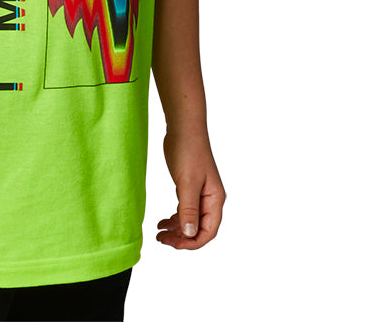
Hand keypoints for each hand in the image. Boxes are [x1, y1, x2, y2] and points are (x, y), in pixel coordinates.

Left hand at [156, 131, 225, 249]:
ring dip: (176, 230)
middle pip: (199, 229)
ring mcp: (200, 194)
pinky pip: (184, 210)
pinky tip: (163, 221)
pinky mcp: (190, 187)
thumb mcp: (187, 182)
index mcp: (215, 199)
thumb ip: (188, 209)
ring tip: (159, 233)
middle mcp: (210, 199)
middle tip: (162, 239)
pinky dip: (174, 218)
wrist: (183, 128)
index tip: (174, 245)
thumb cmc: (188, 151)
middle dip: (181, 238)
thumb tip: (190, 234)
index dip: (192, 242)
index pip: (208, 232)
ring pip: (190, 221)